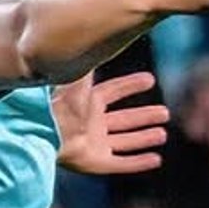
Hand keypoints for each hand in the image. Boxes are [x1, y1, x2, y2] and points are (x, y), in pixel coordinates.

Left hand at [54, 71, 169, 175]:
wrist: (43, 136)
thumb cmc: (57, 109)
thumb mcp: (75, 85)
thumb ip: (89, 69)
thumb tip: (99, 43)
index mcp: (84, 104)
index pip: (112, 92)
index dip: (130, 85)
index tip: (150, 80)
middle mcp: (90, 125)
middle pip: (122, 120)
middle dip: (143, 116)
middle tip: (165, 112)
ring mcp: (93, 145)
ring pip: (124, 141)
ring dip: (143, 138)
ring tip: (162, 134)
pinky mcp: (94, 163)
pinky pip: (121, 163)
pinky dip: (138, 162)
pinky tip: (156, 159)